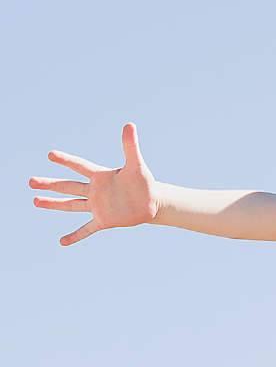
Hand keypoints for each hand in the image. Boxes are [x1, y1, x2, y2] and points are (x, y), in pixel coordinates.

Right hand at [29, 124, 158, 245]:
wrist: (152, 203)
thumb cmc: (145, 183)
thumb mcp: (137, 165)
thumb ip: (130, 146)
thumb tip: (129, 124)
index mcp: (101, 176)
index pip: (80, 166)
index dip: (66, 160)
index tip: (51, 154)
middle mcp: (95, 191)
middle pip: (69, 186)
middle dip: (50, 184)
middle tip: (31, 181)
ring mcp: (97, 206)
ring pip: (71, 204)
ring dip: (54, 204)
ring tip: (35, 201)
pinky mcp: (104, 220)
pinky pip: (86, 229)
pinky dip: (75, 236)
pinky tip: (62, 242)